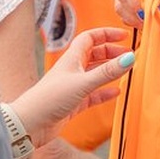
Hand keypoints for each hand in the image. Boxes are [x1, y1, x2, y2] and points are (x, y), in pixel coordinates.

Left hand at [9, 27, 133, 147]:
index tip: (123, 35)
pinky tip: (115, 93)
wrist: (30, 124)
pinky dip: (105, 92)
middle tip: (128, 56)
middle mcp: (72, 69)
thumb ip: (107, 72)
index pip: (90, 38)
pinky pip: (93, 94)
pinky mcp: (73, 102)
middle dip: (111, 52)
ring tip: (125, 70)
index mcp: (72, 58)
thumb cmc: (49, 99)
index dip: (106, 34)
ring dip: (109, 71)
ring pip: (95, 73)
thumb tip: (129, 58)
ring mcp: (73, 86)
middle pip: (94, 54)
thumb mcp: (83, 83)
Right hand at [115, 0, 159, 27]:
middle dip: (133, 10)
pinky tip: (147, 23)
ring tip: (149, 22)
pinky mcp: (133, 1)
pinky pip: (125, 13)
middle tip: (148, 21)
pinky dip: (133, 21)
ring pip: (121, 5)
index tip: (143, 10)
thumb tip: (150, 8)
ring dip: (132, 17)